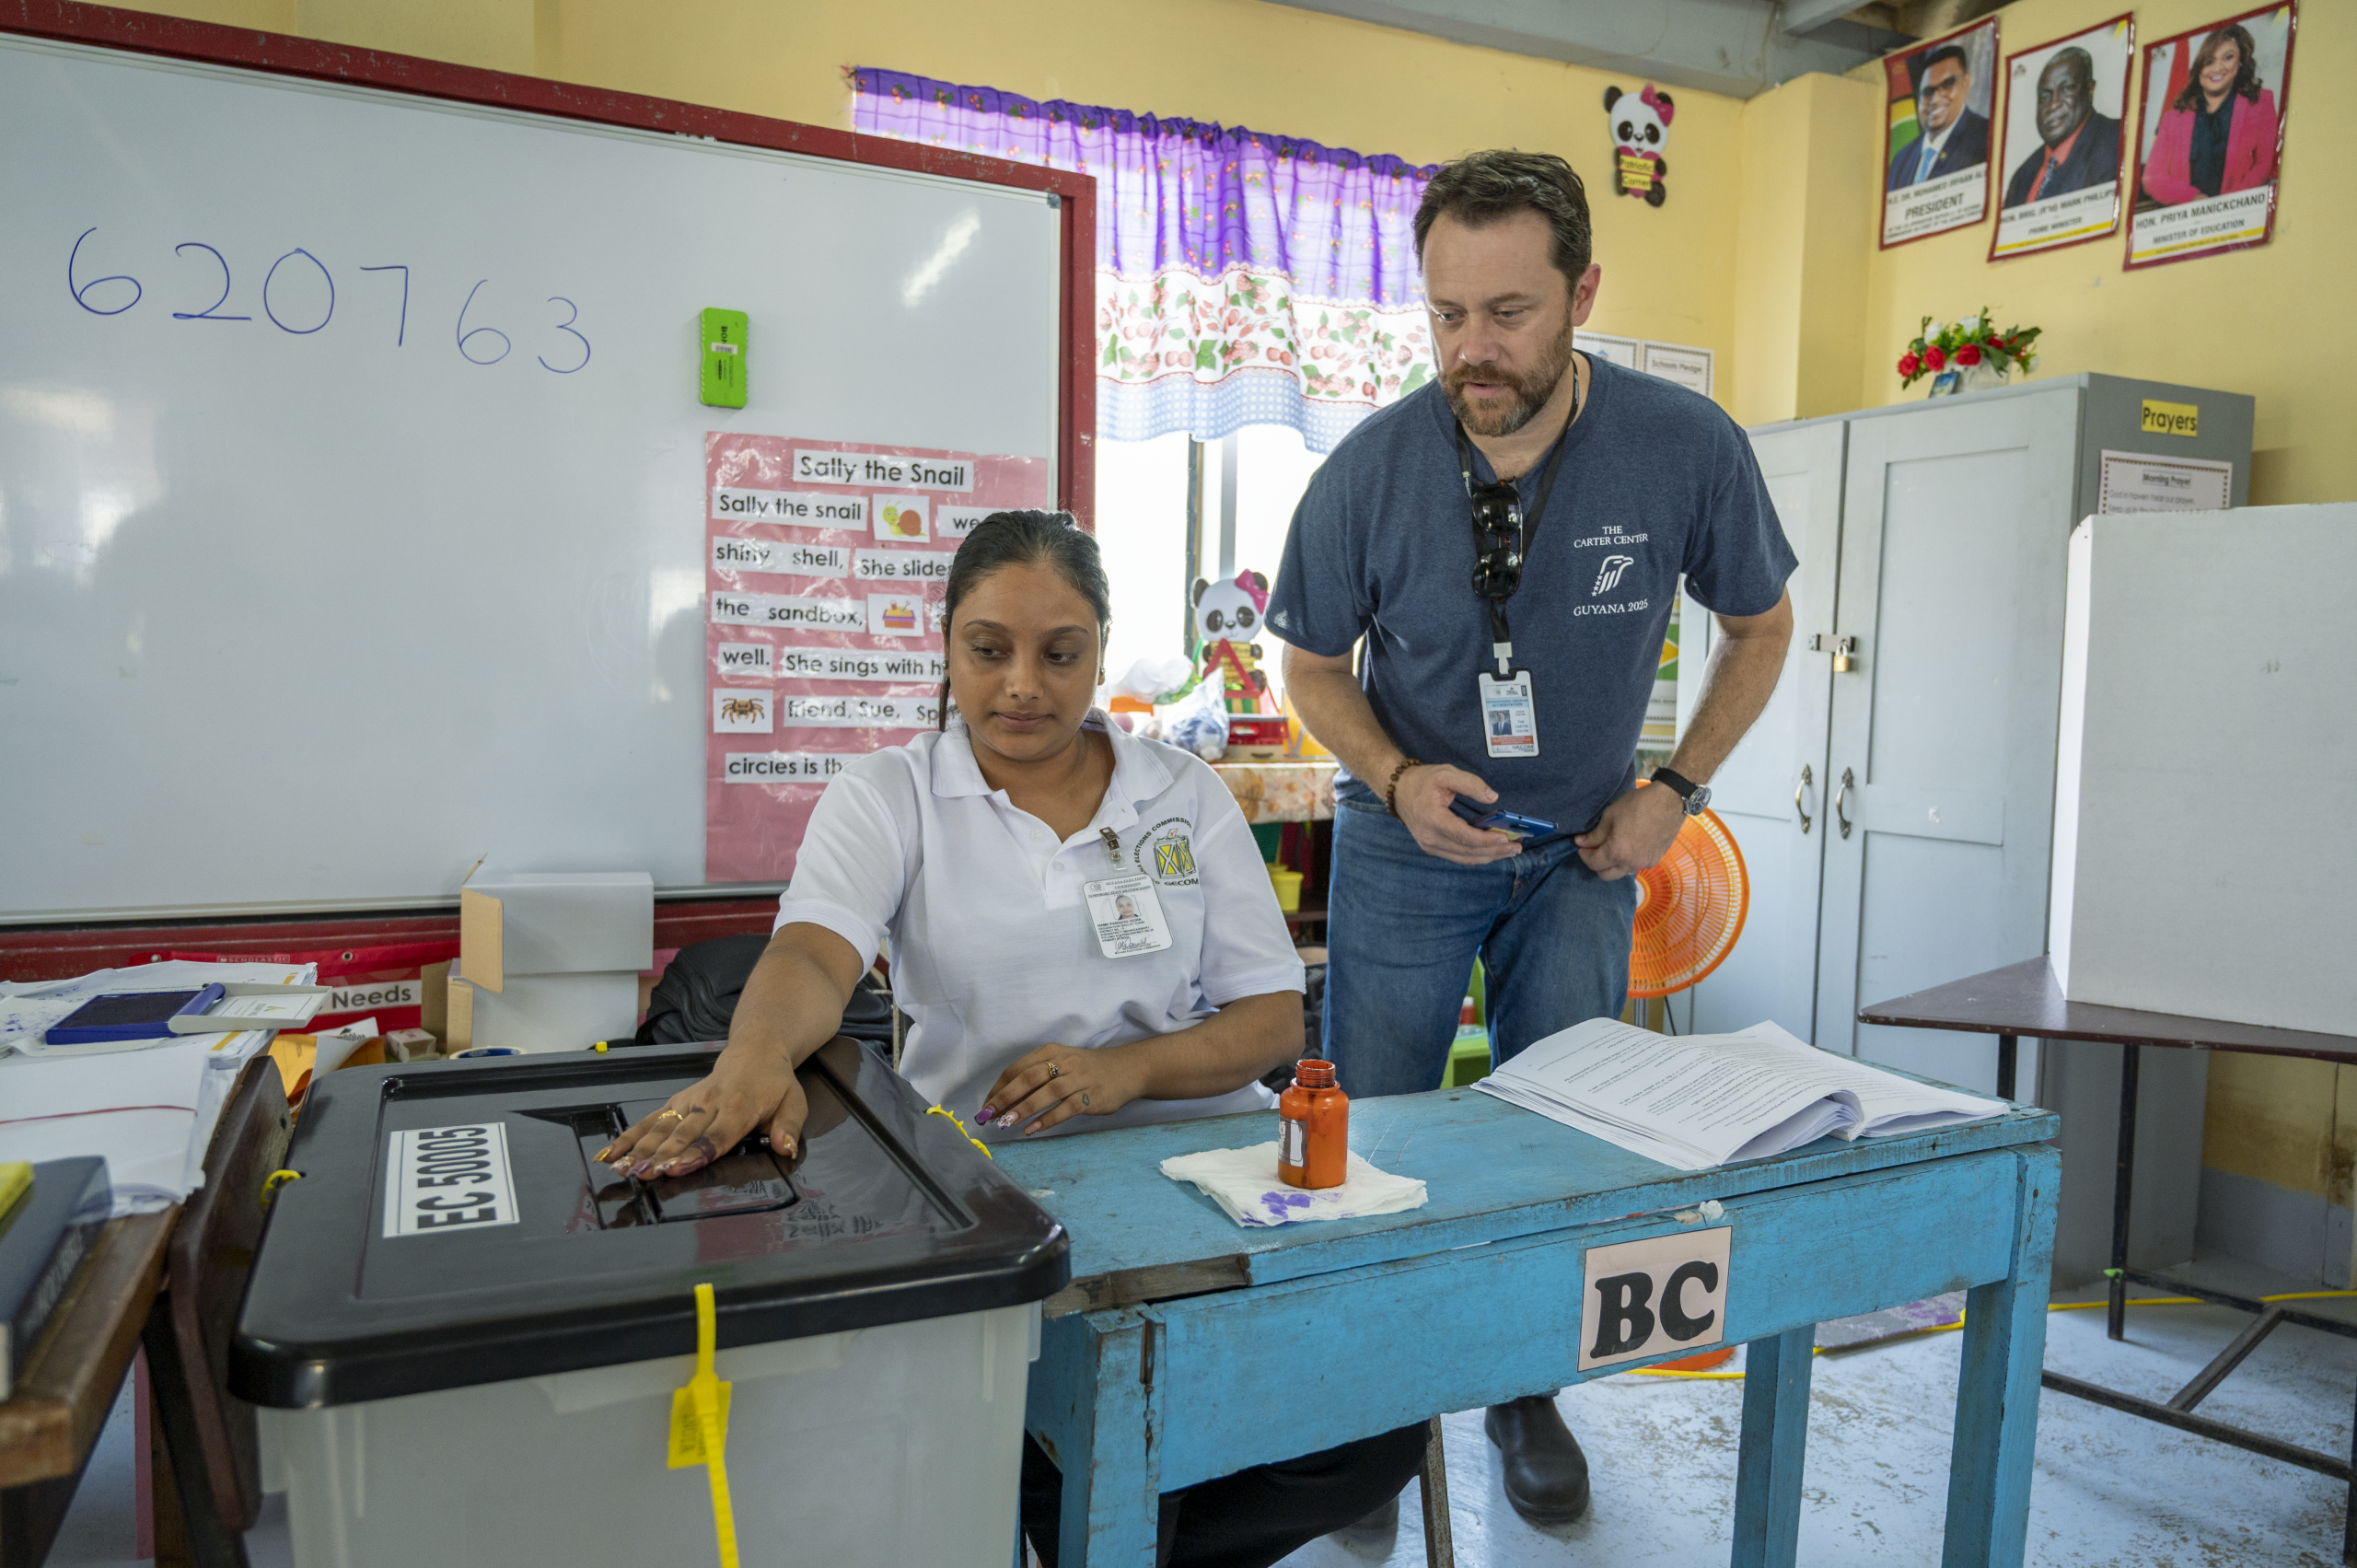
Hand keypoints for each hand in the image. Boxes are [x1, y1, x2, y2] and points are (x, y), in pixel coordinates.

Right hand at [597, 1046, 808, 1178]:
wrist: (755, 1051)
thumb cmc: (775, 1083)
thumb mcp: (794, 1102)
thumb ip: (789, 1126)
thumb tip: (785, 1146)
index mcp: (740, 1108)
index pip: (716, 1137)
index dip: (696, 1153)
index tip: (677, 1168)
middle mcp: (710, 1104)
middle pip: (683, 1134)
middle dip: (662, 1155)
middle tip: (644, 1173)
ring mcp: (690, 1101)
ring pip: (661, 1127)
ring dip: (640, 1148)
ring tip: (623, 1168)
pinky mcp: (677, 1100)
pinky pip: (651, 1119)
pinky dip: (629, 1136)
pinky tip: (612, 1154)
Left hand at [978, 1043, 1148, 1136]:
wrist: (1126, 1070)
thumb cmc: (1086, 1069)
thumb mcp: (1061, 1064)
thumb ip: (1036, 1078)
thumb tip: (1004, 1102)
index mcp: (1051, 1051)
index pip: (1017, 1068)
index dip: (999, 1087)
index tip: (986, 1106)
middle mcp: (1064, 1062)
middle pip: (1029, 1078)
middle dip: (1005, 1097)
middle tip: (988, 1115)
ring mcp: (1079, 1079)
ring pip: (1047, 1093)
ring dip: (1023, 1108)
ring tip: (1006, 1123)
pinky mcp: (1091, 1097)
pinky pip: (1066, 1109)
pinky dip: (1047, 1120)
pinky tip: (1032, 1129)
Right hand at [1393, 763, 1521, 864]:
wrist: (1399, 791)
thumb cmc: (1423, 781)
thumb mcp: (1447, 773)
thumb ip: (1471, 783)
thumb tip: (1493, 797)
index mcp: (1432, 818)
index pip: (1463, 835)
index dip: (1485, 839)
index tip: (1505, 837)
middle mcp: (1430, 837)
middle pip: (1467, 851)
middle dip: (1494, 851)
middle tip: (1516, 847)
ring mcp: (1430, 846)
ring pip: (1465, 858)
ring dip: (1489, 857)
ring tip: (1510, 851)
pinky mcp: (1432, 848)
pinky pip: (1459, 857)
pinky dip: (1478, 856)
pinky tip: (1493, 852)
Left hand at [1574, 781, 1686, 879]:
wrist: (1669, 801)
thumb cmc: (1638, 804)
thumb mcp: (1611, 815)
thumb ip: (1595, 834)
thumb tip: (1581, 842)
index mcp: (1618, 852)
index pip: (1593, 864)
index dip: (1584, 855)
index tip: (1581, 844)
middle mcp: (1631, 864)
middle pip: (1606, 875)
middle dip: (1597, 863)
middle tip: (1594, 848)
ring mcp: (1645, 864)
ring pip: (1621, 872)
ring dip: (1612, 864)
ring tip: (1611, 846)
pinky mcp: (1655, 860)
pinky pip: (1635, 866)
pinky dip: (1627, 861)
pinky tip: (1628, 846)